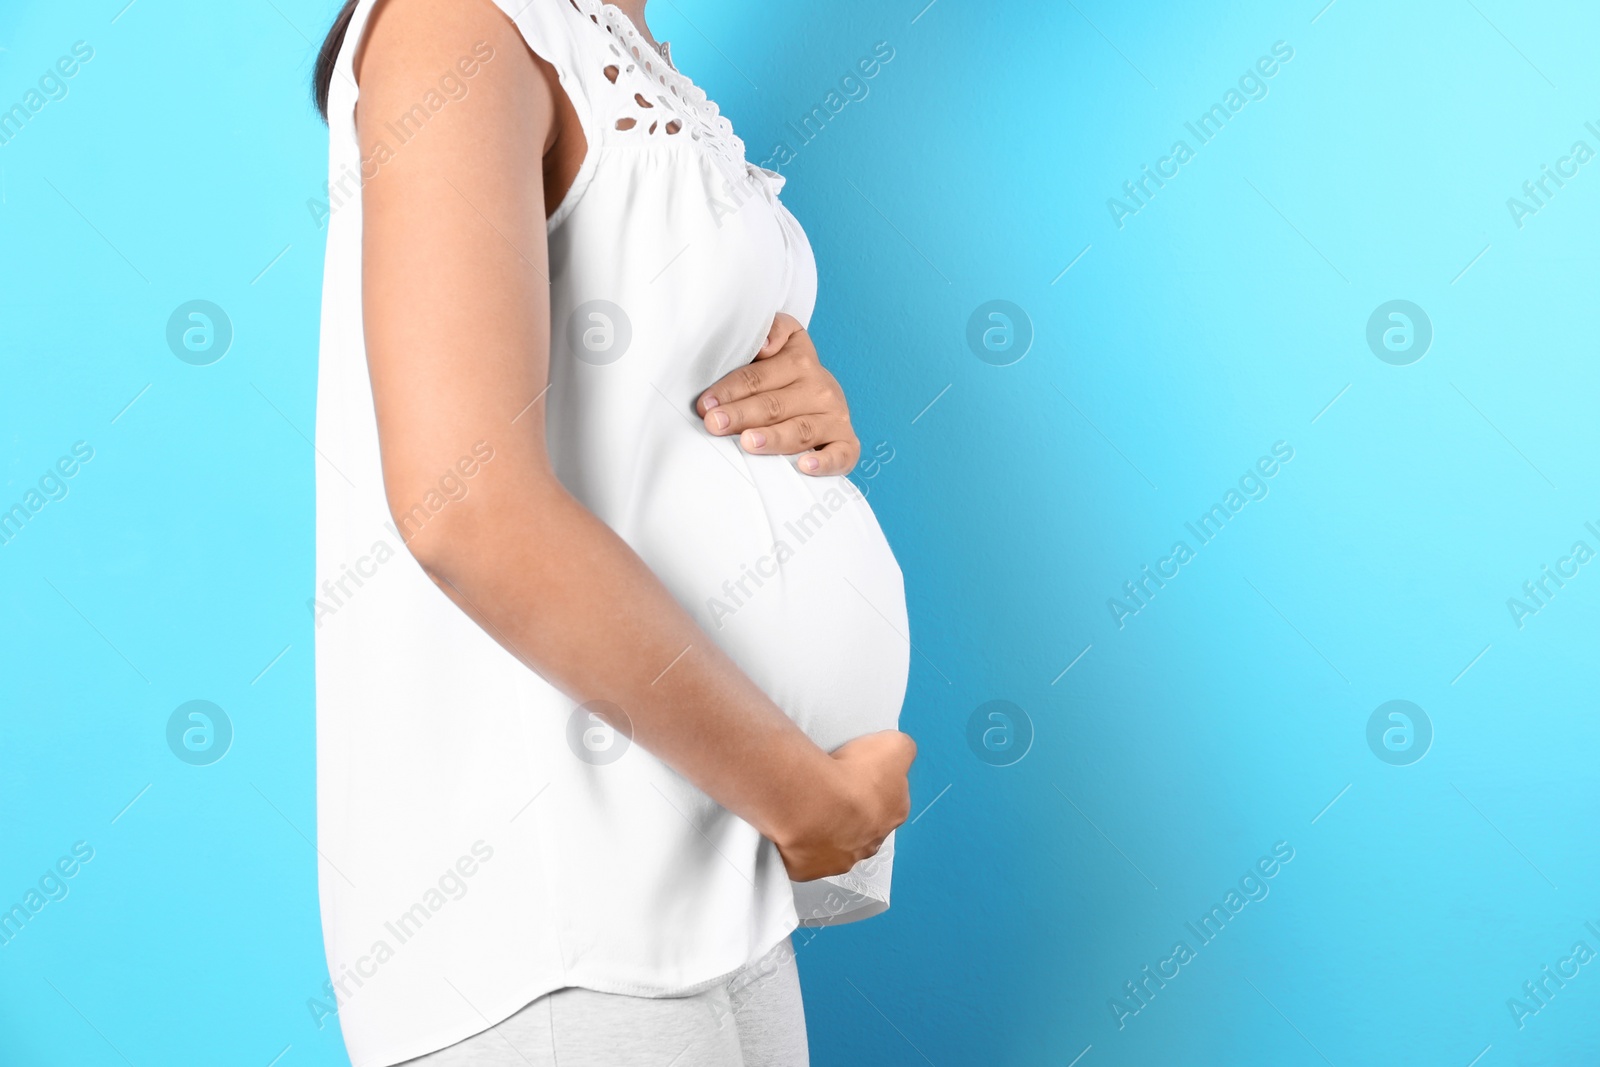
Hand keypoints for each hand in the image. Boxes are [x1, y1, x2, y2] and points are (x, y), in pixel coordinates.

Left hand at [696, 313, 861, 475]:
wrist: (826, 398)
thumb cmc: (787, 376)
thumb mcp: (783, 341)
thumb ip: (771, 332)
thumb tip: (765, 344)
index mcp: (800, 360)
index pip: (758, 376)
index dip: (730, 389)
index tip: (706, 404)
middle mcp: (820, 388)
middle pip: (774, 404)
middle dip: (742, 414)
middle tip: (715, 423)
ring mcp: (834, 417)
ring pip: (801, 430)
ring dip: (774, 437)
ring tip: (748, 442)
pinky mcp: (846, 443)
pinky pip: (839, 455)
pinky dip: (824, 462)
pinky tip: (804, 466)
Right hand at [773, 730, 915, 882]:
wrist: (814, 803)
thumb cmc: (854, 776)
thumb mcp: (894, 745)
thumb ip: (902, 749)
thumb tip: (896, 752)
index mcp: (894, 814)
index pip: (889, 799)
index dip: (873, 785)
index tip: (855, 773)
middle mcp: (871, 843)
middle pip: (864, 825)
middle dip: (851, 811)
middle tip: (832, 789)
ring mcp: (840, 860)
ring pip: (835, 844)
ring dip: (826, 829)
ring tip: (809, 806)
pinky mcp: (809, 869)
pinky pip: (805, 856)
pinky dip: (800, 843)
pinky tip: (793, 825)